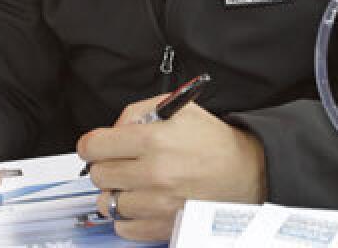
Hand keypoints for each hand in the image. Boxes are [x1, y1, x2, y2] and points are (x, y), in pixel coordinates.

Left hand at [77, 95, 267, 241]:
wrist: (246, 172)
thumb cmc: (211, 141)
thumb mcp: (176, 109)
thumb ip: (135, 113)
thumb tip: (110, 132)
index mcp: (153, 139)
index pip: (94, 146)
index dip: (91, 145)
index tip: (96, 147)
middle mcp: (154, 173)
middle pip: (98, 175)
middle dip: (106, 167)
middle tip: (122, 164)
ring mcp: (158, 203)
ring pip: (108, 203)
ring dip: (117, 193)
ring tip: (134, 184)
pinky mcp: (164, 226)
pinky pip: (124, 227)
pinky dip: (128, 217)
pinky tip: (142, 202)